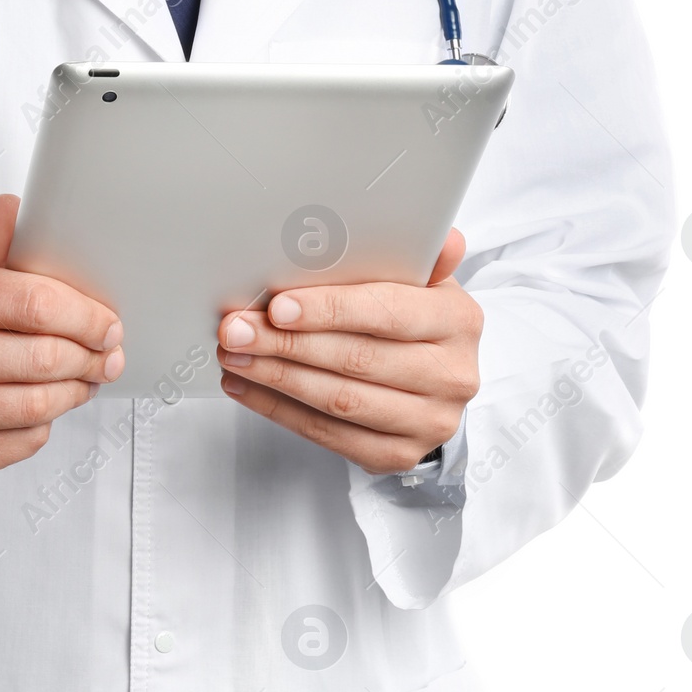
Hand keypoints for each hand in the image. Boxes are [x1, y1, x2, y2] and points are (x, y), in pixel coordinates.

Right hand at [0, 194, 124, 480]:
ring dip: (76, 391)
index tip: (110, 323)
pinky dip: (47, 423)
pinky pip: (22, 442)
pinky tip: (47, 404)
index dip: (85, 315)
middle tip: (107, 354)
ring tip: (86, 377)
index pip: (33, 304)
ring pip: (36, 406)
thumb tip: (11, 208)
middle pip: (41, 359)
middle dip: (89, 357)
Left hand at [215, 229, 479, 475]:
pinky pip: (329, 435)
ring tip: (234, 353)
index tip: (278, 306)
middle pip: (356, 360)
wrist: (436, 381)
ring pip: (339, 401)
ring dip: (275, 377)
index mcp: (458, 320)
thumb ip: (415, 254)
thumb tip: (443, 235)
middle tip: (236, 328)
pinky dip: (279, 410)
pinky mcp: (398, 455)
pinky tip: (247, 386)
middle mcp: (452, 375)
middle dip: (286, 343)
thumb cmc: (413, 316)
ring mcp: (429, 421)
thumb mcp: (420, 277)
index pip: (388, 313)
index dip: (330, 309)